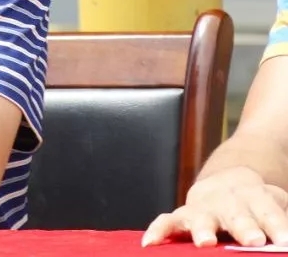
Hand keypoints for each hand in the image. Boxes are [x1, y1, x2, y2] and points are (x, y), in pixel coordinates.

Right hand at [142, 167, 287, 247]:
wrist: (231, 182)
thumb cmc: (258, 205)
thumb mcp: (275, 207)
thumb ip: (280, 222)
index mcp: (257, 198)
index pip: (269, 212)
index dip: (277, 225)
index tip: (285, 241)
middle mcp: (229, 201)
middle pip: (237, 213)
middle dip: (243, 227)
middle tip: (253, 240)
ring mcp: (203, 207)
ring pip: (202, 217)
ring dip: (203, 229)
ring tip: (205, 242)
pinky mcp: (182, 215)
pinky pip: (168, 221)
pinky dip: (159, 229)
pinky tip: (150, 242)